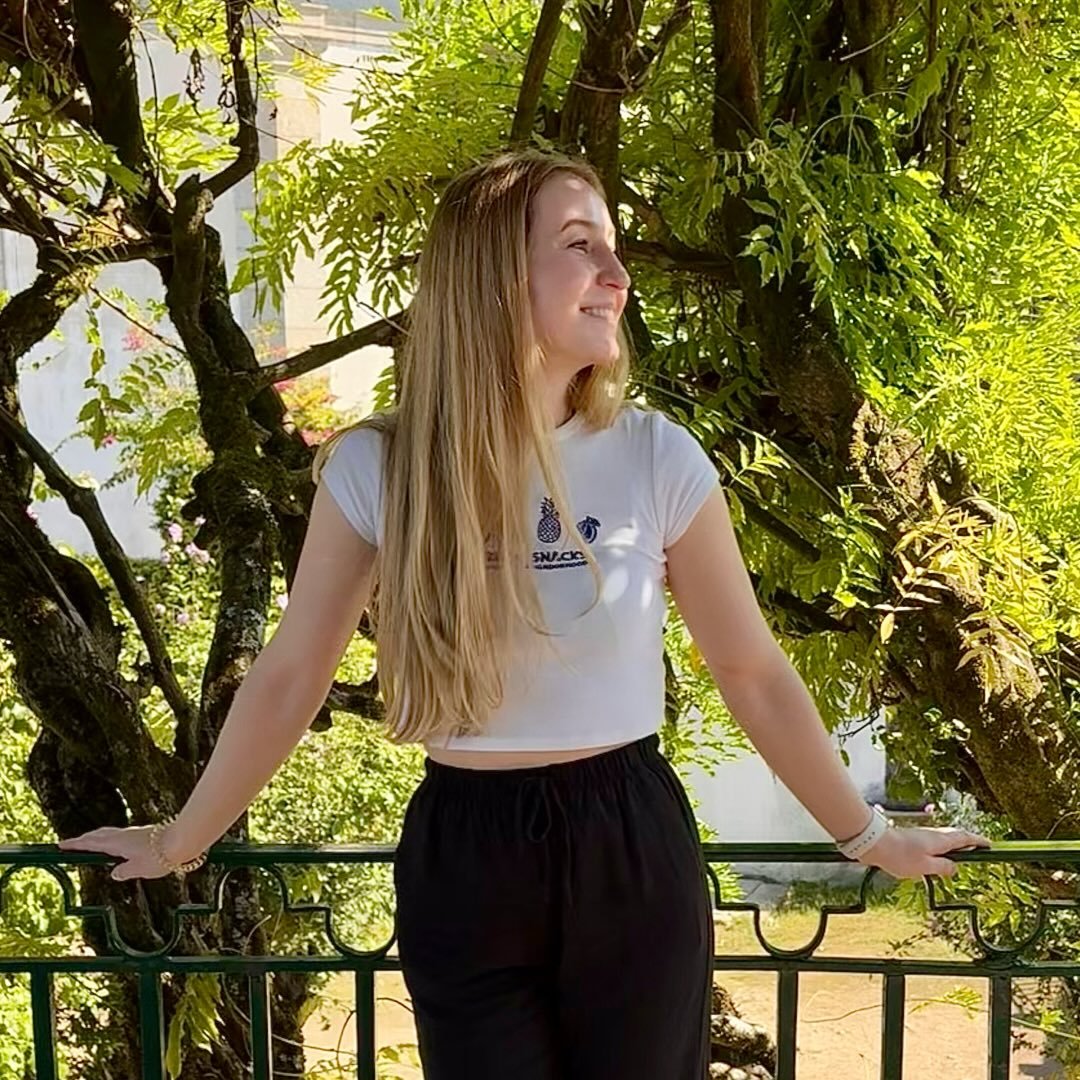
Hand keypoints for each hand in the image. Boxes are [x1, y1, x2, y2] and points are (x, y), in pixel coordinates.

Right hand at [58, 824, 173, 881]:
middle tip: (72, 843)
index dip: (76, 844)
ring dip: (99, 838)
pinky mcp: (146, 834)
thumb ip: (124, 872)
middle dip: (85, 839)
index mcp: (117, 843)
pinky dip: (113, 839)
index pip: (92, 843)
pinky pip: (123, 836)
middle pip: (100, 835)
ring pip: (112, 834)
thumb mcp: (138, 869)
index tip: (60, 845)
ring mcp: (135, 833)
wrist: (184, 840)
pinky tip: (118, 845)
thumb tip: (115, 873)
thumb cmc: (160, 856)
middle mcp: (124, 835)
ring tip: (92, 843)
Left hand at [857, 825, 990, 879]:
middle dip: (969, 842)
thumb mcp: (926, 867)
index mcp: (941, 840)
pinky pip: (934, 843)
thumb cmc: (900, 856)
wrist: (875, 843)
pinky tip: (937, 858)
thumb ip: (943, 867)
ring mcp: (922, 836)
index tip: (991, 845)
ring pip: (944, 839)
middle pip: (956, 837)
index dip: (978, 841)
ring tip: (961, 856)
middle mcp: (934, 835)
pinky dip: (942, 849)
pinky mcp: (913, 840)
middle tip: (979, 850)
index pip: (965, 838)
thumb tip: (955, 868)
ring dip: (955, 845)